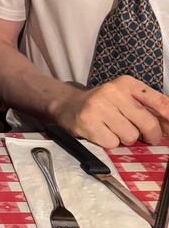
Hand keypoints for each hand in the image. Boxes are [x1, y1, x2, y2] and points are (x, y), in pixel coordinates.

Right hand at [54, 76, 168, 147]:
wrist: (69, 106)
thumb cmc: (105, 105)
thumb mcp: (127, 99)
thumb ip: (150, 109)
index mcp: (126, 83)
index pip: (157, 101)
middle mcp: (112, 91)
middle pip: (147, 122)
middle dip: (151, 135)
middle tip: (147, 137)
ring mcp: (99, 106)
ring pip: (130, 136)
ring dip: (126, 138)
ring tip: (116, 130)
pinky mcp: (88, 122)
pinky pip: (113, 143)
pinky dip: (111, 143)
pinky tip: (103, 133)